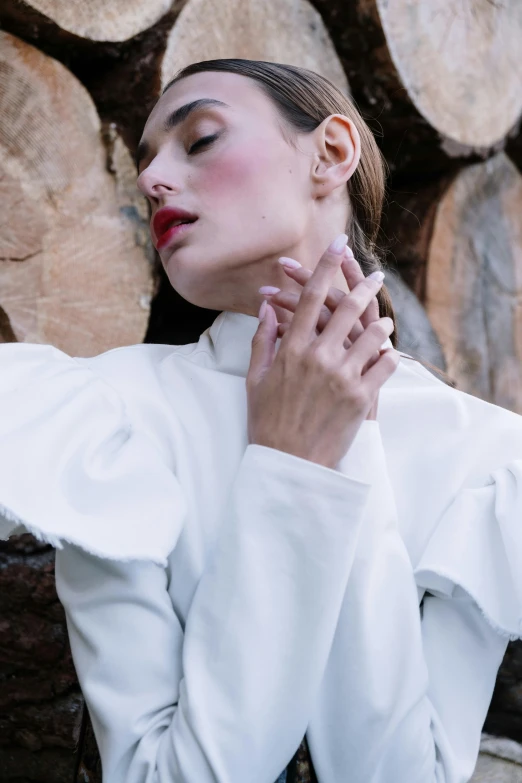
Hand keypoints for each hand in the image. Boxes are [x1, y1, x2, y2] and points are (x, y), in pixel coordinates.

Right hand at [260, 246, 387, 419]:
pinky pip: (385, 365)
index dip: (325, 266)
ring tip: (384, 319)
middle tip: (376, 275)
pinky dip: (388, 354)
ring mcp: (342, 376)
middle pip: (347, 308)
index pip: (311, 297)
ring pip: (372, 334)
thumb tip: (266, 309)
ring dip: (381, 322)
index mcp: (291, 349)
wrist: (288, 464)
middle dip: (364, 286)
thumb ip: (262, 341)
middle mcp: (318, 357)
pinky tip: (387, 351)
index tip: (338, 243)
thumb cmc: (267, 422)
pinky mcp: (361, 398)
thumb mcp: (255, 379)